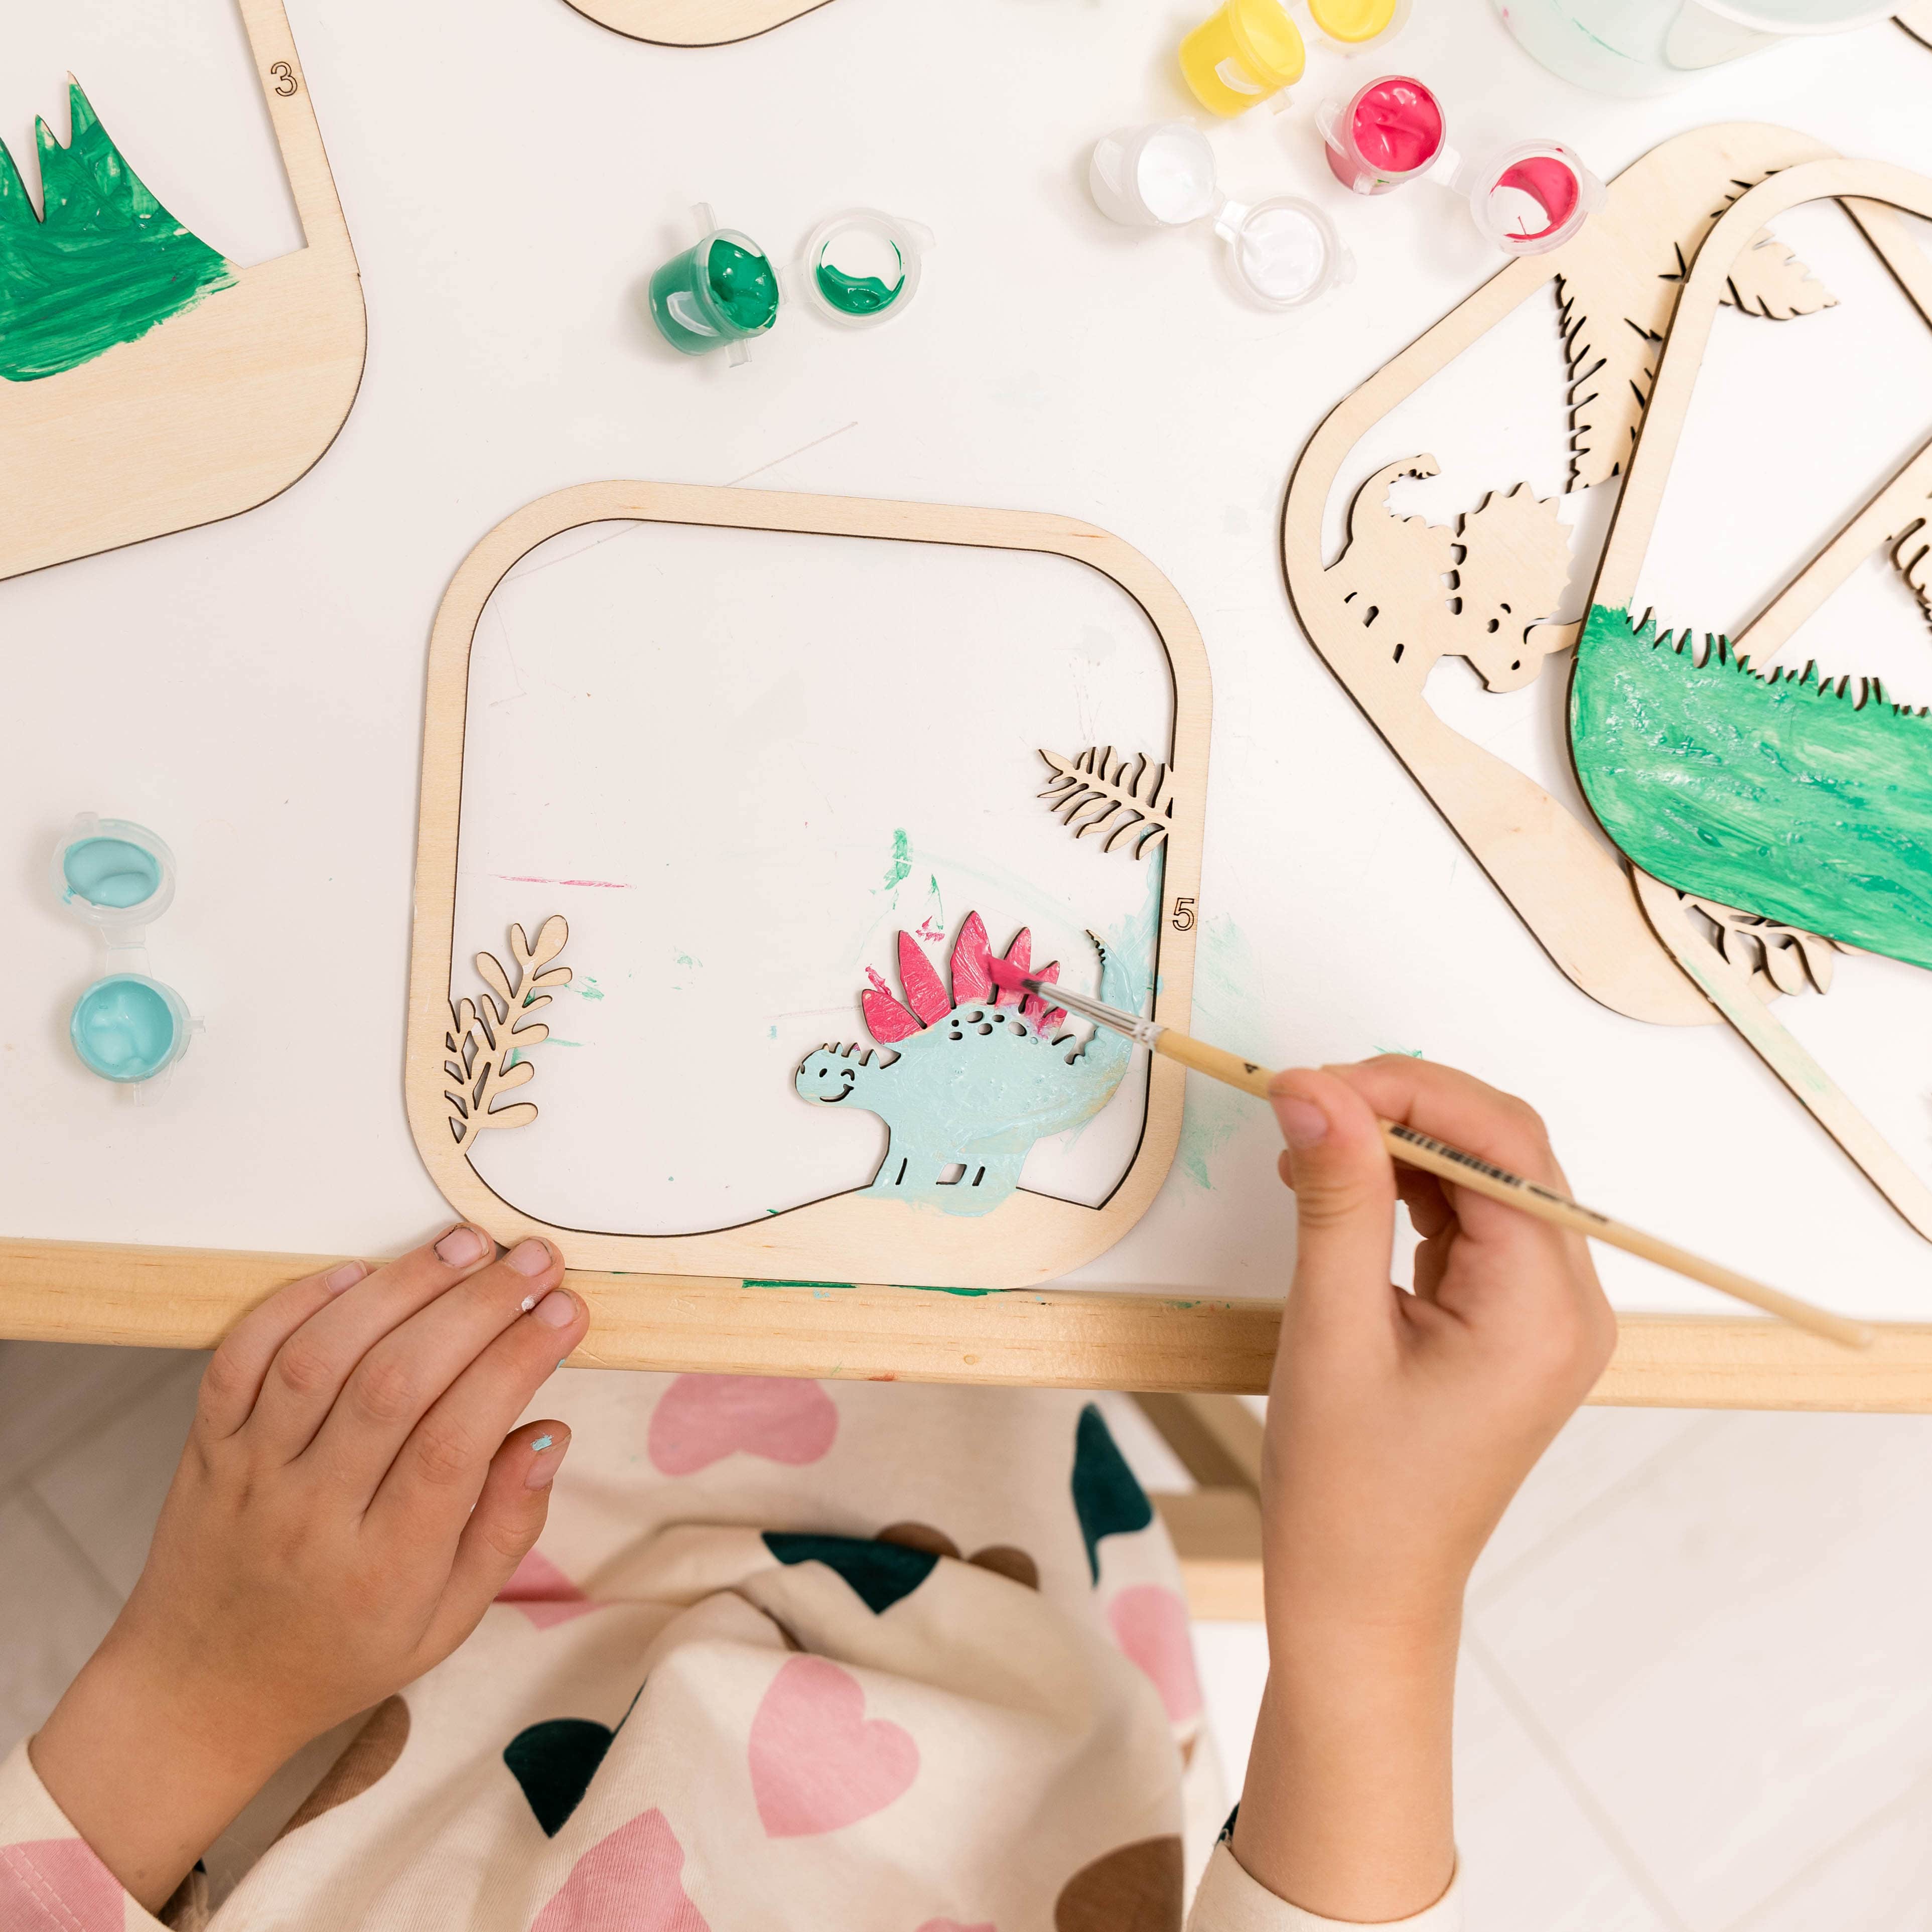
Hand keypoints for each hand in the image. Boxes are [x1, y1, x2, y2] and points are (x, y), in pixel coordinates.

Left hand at [31, 1226, 588, 1910]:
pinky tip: (358, 1273)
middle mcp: (313, 1516)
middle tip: (532, 1261)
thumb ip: (506, 1528)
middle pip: (396, 1385)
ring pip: (321, 1358)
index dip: (519, 1363)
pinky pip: (240, 1361)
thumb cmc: (340, 1653)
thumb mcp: (446, 1623)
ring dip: (399, 1287)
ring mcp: (251, 1476)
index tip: (566, 1312)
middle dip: (477, 1306)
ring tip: (463, 1246)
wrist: (200, 1693)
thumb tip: (550, 1433)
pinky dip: (295, 1305)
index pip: (459, 1442)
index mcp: (385, 1568)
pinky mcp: (206, 1448)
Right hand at [1233, 1058, 1613, 1922]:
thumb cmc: (1349, 1494)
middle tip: (1301, 1106)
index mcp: (1544, 1312)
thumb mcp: (1331, 1331)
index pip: (1501, 1145)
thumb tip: (1314, 1089)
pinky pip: (1468, 1220)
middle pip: (1504, 1150)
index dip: (1408, 1091)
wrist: (1362, 1599)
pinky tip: (1337, 1190)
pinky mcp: (1509, 1323)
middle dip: (1402, 1108)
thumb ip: (1335, 1199)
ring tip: (1307, 1153)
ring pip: (1484, 1176)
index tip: (1311, 1082)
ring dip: (1397, 1145)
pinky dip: (1403, 1189)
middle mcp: (1568, 1304)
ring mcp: (1544, 1315)